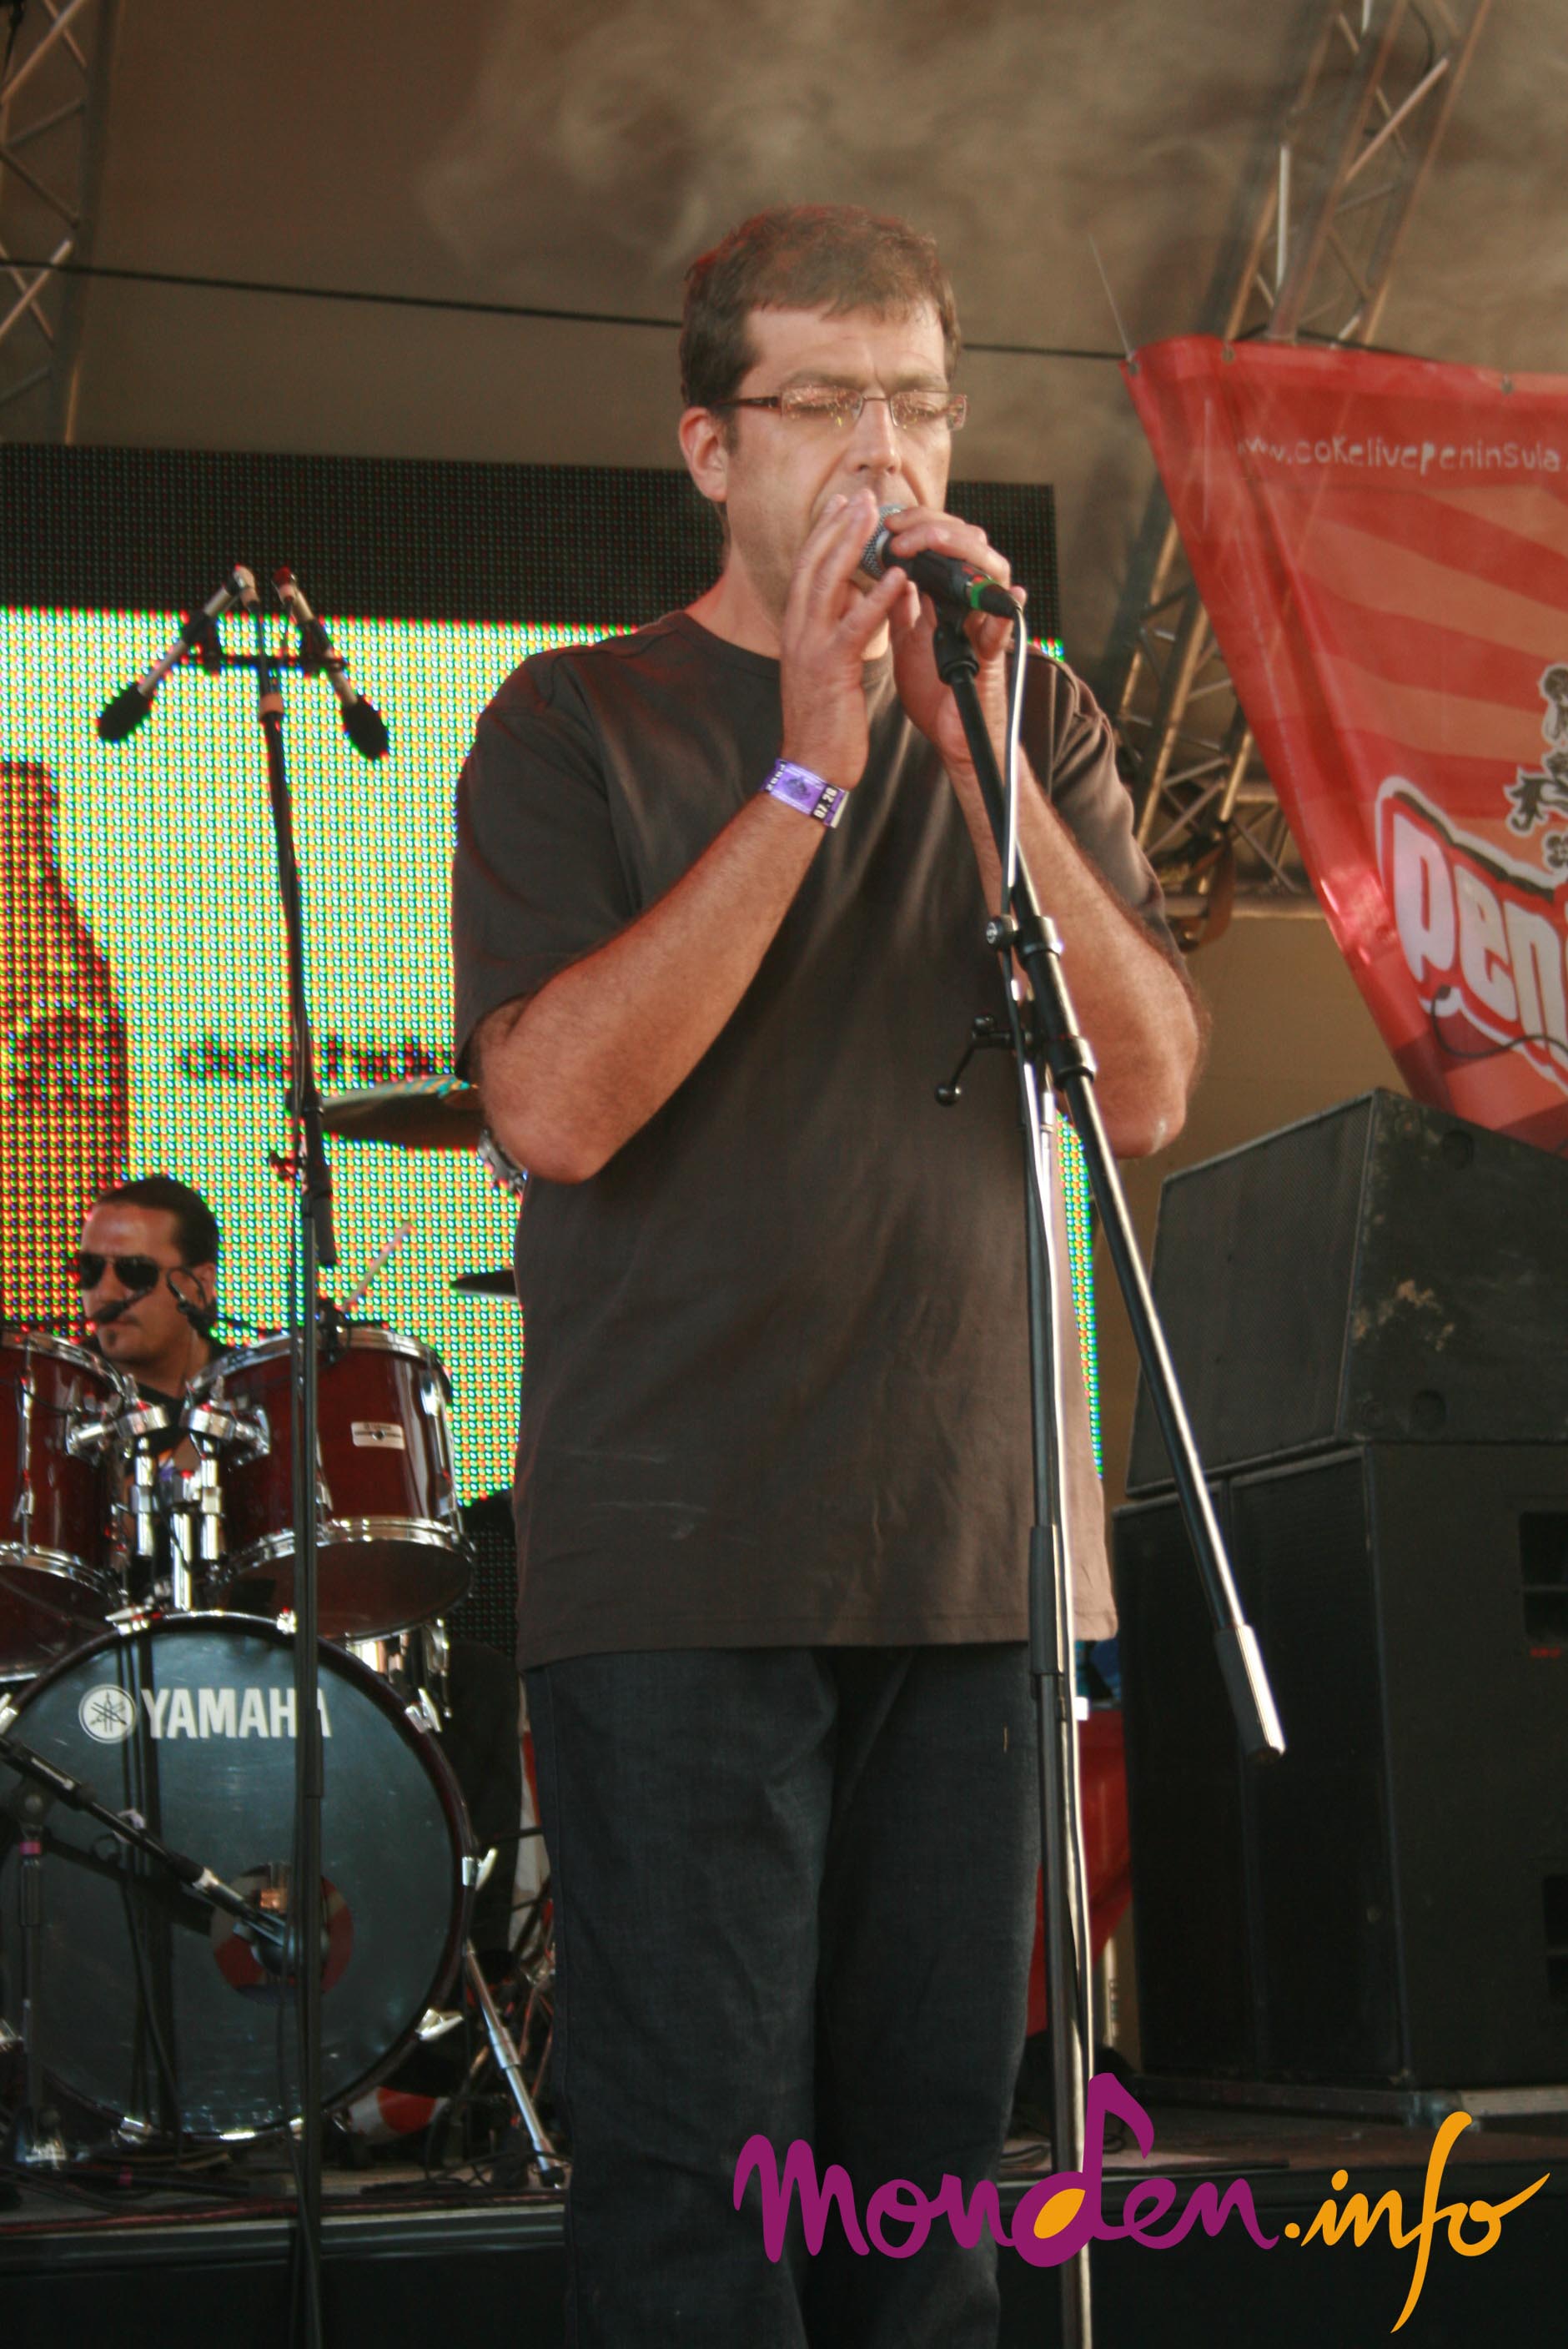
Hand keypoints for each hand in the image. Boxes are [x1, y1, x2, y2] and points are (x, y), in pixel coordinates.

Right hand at [778, 489, 911, 790]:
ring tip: (873, 516)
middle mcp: (798, 630)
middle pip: (814, 564)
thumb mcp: (828, 666)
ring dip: (851, 545)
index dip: (826, 533)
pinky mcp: (831, 668)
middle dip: (837, 525)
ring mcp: (810, 647)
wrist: (812, 765)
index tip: (845, 504)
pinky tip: (896, 575)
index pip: (809, 569)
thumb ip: (837, 630)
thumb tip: (852, 603)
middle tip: (861, 494)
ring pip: (827, 583)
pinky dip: (876, 597)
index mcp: (798, 629)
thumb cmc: (825, 720)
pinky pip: (854, 625)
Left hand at [883, 508, 1025, 782]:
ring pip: (993, 572)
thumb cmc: (934, 689)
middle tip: (899, 527)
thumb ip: (902, 606)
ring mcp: (985, 626)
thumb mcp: (907, 638)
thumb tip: (888, 572)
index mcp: (949, 596)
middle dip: (934, 526)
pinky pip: (1004, 630)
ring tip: (929, 543)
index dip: (919, 522)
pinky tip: (1007, 596)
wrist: (949, 737)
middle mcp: (973, 602)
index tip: (887, 521)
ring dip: (962, 552)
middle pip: (970, 543)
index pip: (945, 539)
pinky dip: (1006, 613)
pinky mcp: (992, 658)